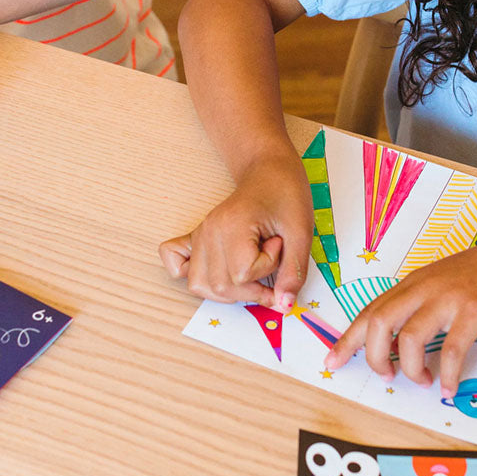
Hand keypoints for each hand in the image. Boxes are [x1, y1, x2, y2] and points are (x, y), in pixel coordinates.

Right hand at [159, 150, 313, 309]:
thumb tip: (283, 306)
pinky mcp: (197, 236)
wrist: (268, 169)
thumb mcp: (301, 230)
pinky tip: (213, 270)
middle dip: (252, 288)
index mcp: (232, 225)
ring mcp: (200, 234)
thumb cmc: (285, 192)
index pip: (243, 274)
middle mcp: (209, 231)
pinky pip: (176, 262)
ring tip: (251, 271)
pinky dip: (186, 273)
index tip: (279, 243)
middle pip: (220, 286)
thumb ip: (294, 270)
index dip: (269, 267)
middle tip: (272, 261)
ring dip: (228, 292)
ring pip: (200, 285)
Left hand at [326, 232, 476, 395]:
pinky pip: (452, 349)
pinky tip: (448, 387)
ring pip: (410, 338)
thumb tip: (403, 343)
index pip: (370, 311)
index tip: (331, 361)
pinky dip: (447, 373)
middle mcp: (425, 288)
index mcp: (414, 283)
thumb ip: (423, 306)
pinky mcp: (476, 310)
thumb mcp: (446, 284)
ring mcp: (449, 298)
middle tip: (386, 378)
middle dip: (374, 357)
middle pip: (380, 323)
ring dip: (411, 368)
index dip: (347, 338)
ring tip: (422, 382)